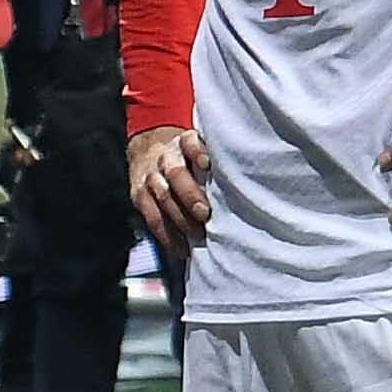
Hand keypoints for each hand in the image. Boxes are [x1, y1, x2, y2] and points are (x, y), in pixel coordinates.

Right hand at [127, 123, 215, 249]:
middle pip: (175, 174)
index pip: (189, 143)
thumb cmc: (190, 158)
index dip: (197, 152)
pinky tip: (183, 248)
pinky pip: (152, 217)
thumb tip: (252, 186)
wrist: (149, 152)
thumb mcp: (202, 151)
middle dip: (190, 194)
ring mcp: (151, 177)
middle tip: (205, 213)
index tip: (207, 163)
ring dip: (180, 218)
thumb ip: (220, 164)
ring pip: (163, 197)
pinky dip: (167, 235)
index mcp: (184, 143)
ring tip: (197, 235)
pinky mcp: (140, 195)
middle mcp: (166, 158)